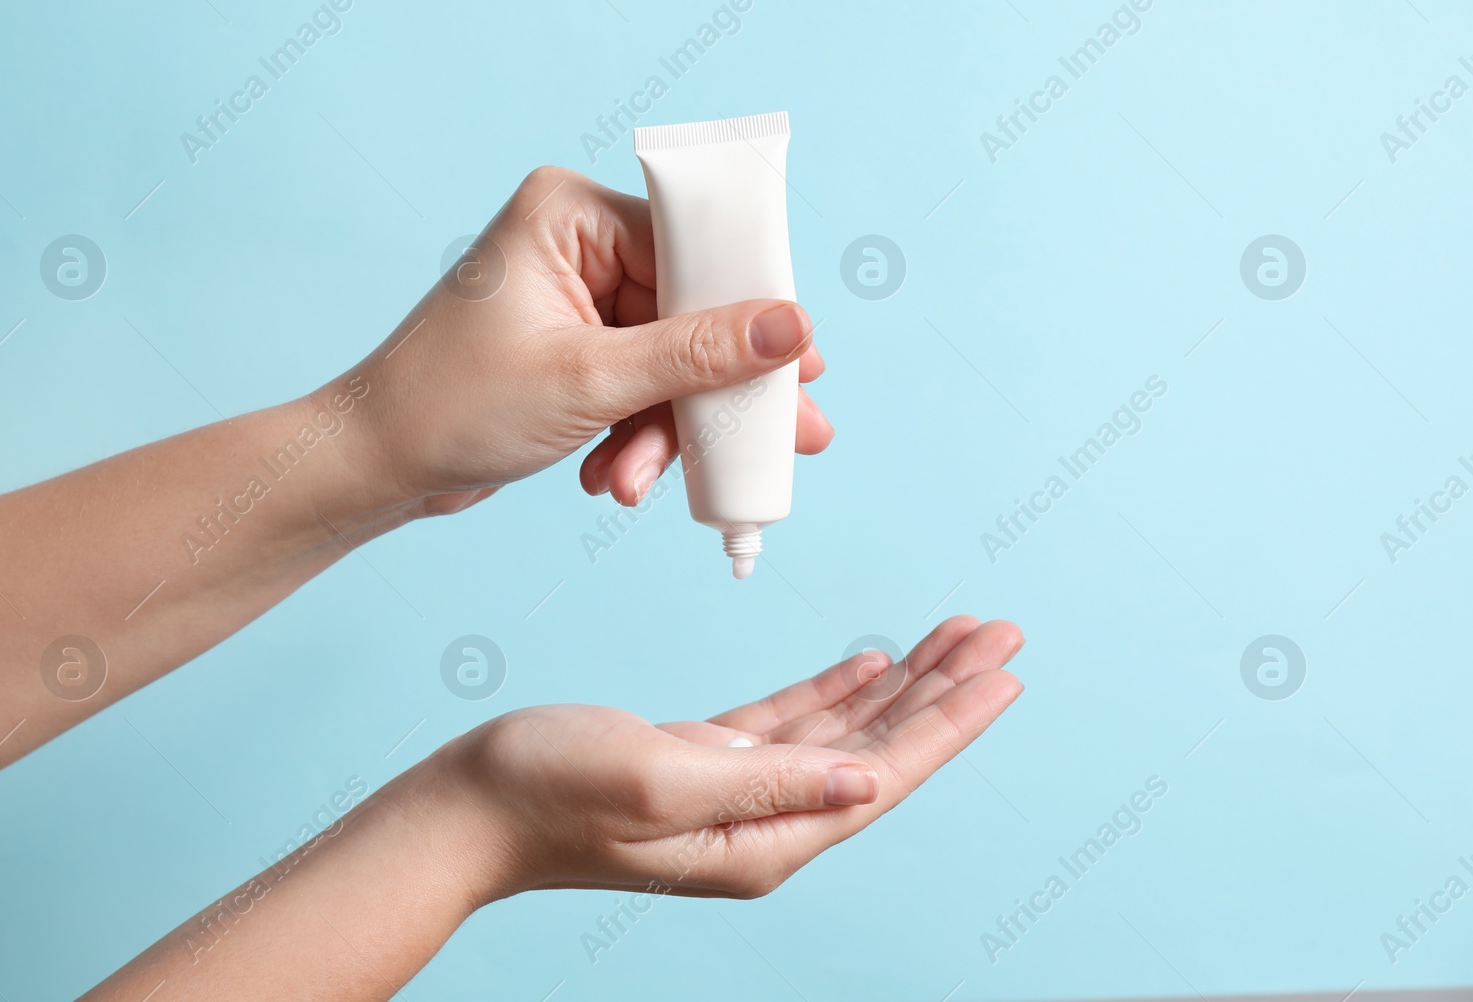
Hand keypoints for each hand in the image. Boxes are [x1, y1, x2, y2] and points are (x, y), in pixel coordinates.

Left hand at [326, 167, 831, 518]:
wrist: (374, 465)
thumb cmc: (451, 406)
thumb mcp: (589, 383)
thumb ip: (696, 355)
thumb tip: (791, 328)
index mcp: (571, 215)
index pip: (696, 245)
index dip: (752, 309)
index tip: (802, 366)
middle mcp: (577, 243)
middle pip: (692, 308)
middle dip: (716, 390)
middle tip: (790, 434)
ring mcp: (576, 296)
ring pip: (669, 358)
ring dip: (667, 428)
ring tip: (647, 484)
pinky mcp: (573, 345)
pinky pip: (638, 383)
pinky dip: (636, 435)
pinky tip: (616, 478)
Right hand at [422, 616, 1022, 900]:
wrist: (468, 808)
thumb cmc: (545, 793)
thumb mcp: (659, 779)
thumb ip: (768, 784)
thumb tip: (867, 778)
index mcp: (764, 838)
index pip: (884, 774)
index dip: (949, 722)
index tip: (1004, 673)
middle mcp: (764, 823)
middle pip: (880, 748)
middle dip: (943, 690)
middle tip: (1000, 634)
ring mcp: (736, 793)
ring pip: (844, 729)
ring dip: (901, 681)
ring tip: (955, 636)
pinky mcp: (705, 761)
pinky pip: (793, 722)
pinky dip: (837, 689)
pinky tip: (872, 662)